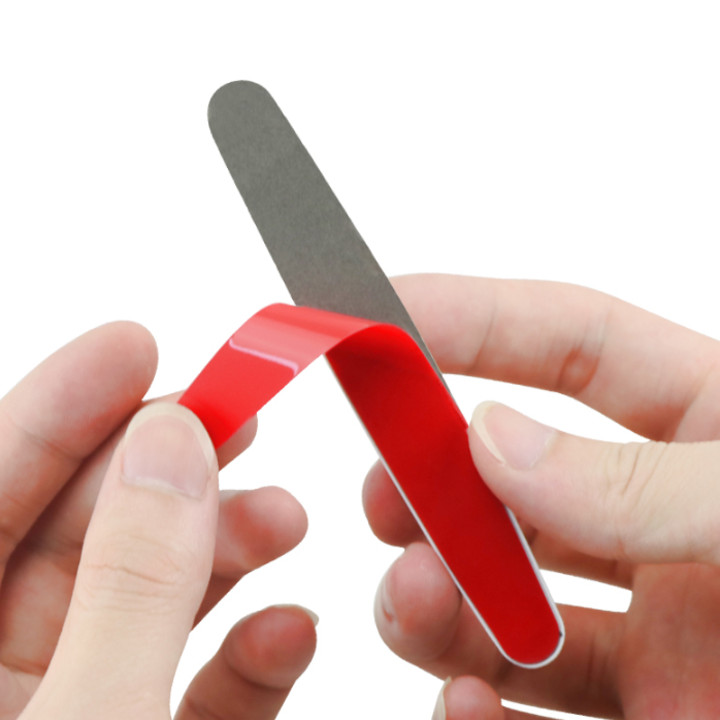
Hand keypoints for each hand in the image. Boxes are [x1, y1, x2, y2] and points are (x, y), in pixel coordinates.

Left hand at [0, 322, 314, 719]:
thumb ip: (133, 584)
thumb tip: (171, 445)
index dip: (58, 411)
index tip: (135, 345)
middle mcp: (3, 689)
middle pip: (80, 537)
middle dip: (167, 471)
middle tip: (237, 420)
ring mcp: (80, 717)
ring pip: (145, 604)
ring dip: (224, 553)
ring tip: (285, 517)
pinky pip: (195, 689)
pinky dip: (250, 657)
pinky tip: (289, 630)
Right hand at [363, 274, 719, 718]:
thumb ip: (657, 480)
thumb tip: (493, 441)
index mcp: (715, 436)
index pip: (565, 347)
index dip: (468, 318)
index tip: (379, 316)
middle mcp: (664, 533)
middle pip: (506, 481)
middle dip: (430, 479)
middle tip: (388, 487)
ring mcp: (650, 639)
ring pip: (497, 599)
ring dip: (434, 591)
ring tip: (412, 592)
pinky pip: (521, 712)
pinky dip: (471, 705)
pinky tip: (464, 702)